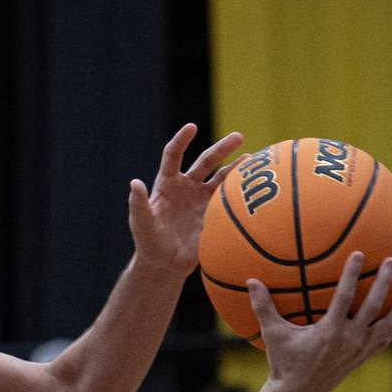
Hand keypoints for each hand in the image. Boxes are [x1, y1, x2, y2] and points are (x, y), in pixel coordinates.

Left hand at [128, 124, 243, 274]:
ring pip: (222, 178)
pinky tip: (256, 188)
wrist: (165, 264)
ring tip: (252, 160)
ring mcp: (202, 200)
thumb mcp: (141, 224)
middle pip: (206, 161)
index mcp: (167, 184)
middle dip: (222, 148)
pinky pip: (229, 200)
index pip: (173, 155)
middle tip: (239, 137)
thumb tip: (134, 183)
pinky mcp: (213, 214)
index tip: (192, 127)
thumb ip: (138, 204)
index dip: (181, 140)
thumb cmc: (149, 242)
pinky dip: (241, 193)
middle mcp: (187, 187)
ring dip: (237, 168)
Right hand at [250, 252, 391, 391]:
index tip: (360, 253)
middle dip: (384, 281)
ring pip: (388, 324)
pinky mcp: (363, 357)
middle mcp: (349, 339)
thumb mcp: (272, 334)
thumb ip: (263, 307)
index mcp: (330, 331)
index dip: (352, 273)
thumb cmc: (283, 362)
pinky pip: (385, 339)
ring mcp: (359, 349)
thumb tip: (250, 281)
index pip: (345, 296)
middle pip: (374, 305)